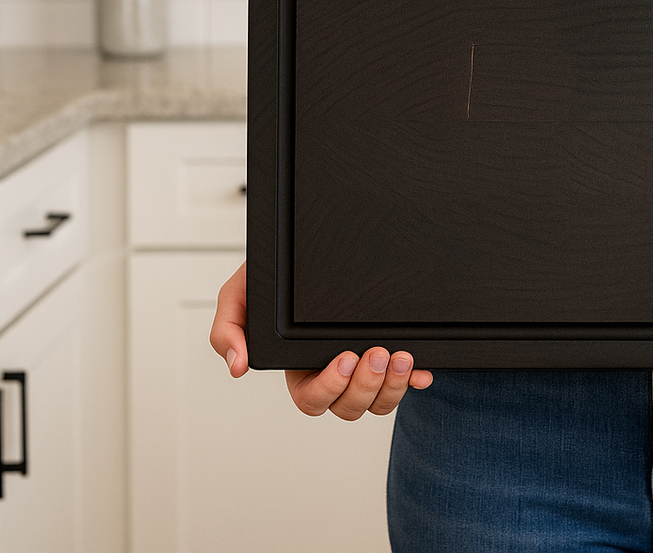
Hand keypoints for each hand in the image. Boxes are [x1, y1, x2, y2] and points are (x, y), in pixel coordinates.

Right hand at [208, 261, 432, 419]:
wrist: (303, 246)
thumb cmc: (270, 279)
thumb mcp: (239, 296)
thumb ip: (228, 330)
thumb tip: (237, 366)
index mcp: (297, 368)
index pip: (313, 398)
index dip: (331, 388)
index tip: (345, 357)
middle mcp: (331, 373)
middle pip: (349, 406)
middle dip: (366, 386)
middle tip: (377, 353)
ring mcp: (362, 366)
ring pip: (378, 400)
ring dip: (394, 386)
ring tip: (403, 356)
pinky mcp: (388, 354)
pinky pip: (405, 380)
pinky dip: (416, 380)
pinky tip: (424, 370)